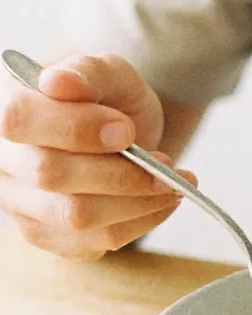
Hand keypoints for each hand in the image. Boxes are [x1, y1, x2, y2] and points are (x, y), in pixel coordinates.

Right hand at [0, 52, 195, 259]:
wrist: (116, 130)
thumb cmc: (105, 98)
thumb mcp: (108, 71)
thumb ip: (87, 73)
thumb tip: (60, 83)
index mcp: (7, 106)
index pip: (20, 120)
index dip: (76, 128)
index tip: (126, 131)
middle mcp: (3, 159)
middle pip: (50, 175)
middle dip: (119, 172)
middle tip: (164, 164)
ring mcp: (18, 202)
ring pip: (74, 216)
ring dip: (136, 203)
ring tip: (171, 184)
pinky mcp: (46, 234)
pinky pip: (92, 242)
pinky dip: (138, 223)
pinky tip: (159, 202)